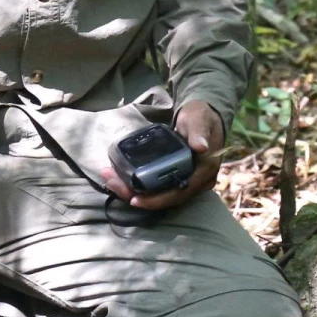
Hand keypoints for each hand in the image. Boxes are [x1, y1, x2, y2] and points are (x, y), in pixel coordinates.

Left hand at [99, 101, 224, 209]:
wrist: (202, 118)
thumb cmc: (200, 117)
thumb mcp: (199, 119)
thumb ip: (199, 131)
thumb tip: (201, 147)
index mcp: (205, 171)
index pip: (180, 192)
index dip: (157, 200)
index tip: (134, 199)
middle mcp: (197, 182)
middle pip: (166, 198)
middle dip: (138, 196)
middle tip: (113, 184)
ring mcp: (187, 182)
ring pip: (159, 195)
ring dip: (134, 191)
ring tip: (111, 180)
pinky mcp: (176, 178)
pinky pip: (158, 188)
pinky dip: (138, 185)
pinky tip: (120, 179)